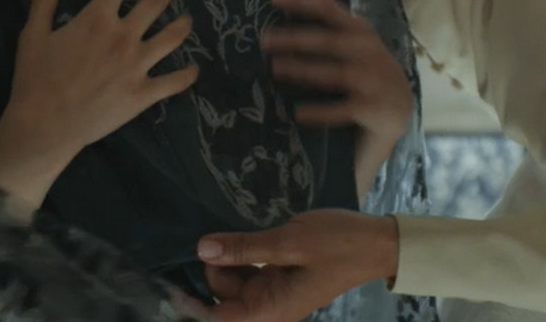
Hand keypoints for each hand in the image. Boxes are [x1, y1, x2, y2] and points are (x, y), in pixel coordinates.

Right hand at [0, 0, 200, 208]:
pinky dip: (187, 75)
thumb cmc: (36, 79)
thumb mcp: (34, 34)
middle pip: (154, 3)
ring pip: (171, 38)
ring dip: (181, 25)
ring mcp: (137, 65)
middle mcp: (123, 36)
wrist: (46, 124)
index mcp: (97, 18)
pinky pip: (174, 82)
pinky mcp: (143, 93)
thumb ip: (44, 0)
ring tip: (188, 19)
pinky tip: (194, 70)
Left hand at [198, 211, 399, 321]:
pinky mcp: (280, 276)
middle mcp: (270, 306)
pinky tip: (238, 235)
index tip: (169, 282)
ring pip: (233, 282)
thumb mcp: (289, 242)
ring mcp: (275, 291)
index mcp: (272, 309)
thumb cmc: (338, 243)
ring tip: (224, 232)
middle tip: (209, 238)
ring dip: (225, 260)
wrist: (377, 242)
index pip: (219, 318)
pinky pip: (248, 271)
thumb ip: (245, 248)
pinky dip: (240, 256)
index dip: (191, 304)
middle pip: (222, 298)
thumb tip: (202, 249)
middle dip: (211, 272)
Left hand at [265, 0, 413, 197]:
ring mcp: (372, 80)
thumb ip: (330, 10)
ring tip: (275, 69)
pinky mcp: (372, 108)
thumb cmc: (367, 68)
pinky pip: (342, 110)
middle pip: (328, 41)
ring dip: (303, 70)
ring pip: (333, 73)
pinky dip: (321, 112)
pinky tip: (298, 113)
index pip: (328, 9)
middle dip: (295, 39)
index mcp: (358, 30)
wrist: (400, 108)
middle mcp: (367, 51)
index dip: (301, 1)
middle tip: (264, 40)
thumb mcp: (353, 37)